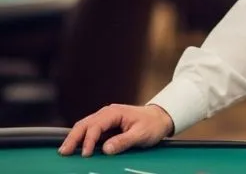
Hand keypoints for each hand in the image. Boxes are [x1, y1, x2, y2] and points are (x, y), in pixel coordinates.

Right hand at [59, 104, 173, 156]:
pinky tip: (75, 146)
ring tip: (64, 151)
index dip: (89, 140)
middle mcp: (107, 113)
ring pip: (84, 126)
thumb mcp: (141, 134)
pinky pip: (90, 130)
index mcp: (115, 113)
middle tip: (63, 153)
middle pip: (84, 124)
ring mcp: (105, 118)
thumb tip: (106, 149)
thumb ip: (124, 141)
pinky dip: (81, 137)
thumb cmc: (152, 125)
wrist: (160, 118)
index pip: (96, 126)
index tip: (86, 155)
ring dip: (74, 137)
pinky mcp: (106, 124)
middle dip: (73, 138)